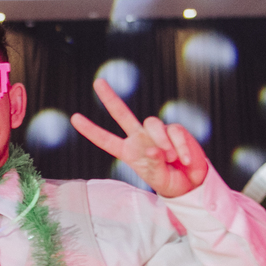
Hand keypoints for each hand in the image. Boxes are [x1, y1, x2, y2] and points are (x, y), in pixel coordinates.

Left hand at [70, 80, 209, 197]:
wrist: (191, 182)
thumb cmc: (169, 181)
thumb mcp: (158, 177)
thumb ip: (153, 164)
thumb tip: (153, 149)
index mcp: (128, 152)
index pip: (106, 139)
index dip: (91, 130)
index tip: (75, 118)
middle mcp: (140, 138)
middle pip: (122, 114)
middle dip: (110, 98)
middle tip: (98, 83)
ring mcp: (157, 132)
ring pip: (152, 123)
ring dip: (163, 142)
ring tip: (171, 159)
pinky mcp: (175, 130)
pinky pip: (175, 131)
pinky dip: (180, 146)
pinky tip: (184, 159)